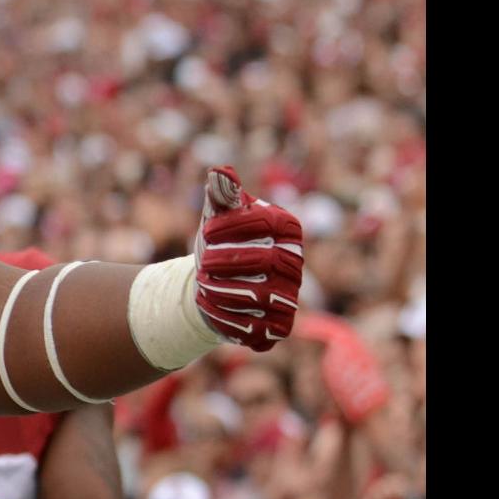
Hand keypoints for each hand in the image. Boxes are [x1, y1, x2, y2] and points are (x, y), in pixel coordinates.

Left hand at [193, 167, 302, 351]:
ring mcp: (290, 295)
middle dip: (229, 262)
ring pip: (262, 296)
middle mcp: (295, 262)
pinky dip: (231, 320)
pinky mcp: (280, 324)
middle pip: (267, 260)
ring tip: (203, 285)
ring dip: (225, 291)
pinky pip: (262, 327)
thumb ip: (220, 195)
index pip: (269, 222)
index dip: (235, 227)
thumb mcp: (216, 217)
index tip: (206, 231)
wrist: (212, 282)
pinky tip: (211, 308)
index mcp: (286, 228)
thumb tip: (220, 171)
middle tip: (203, 264)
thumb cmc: (218, 243)